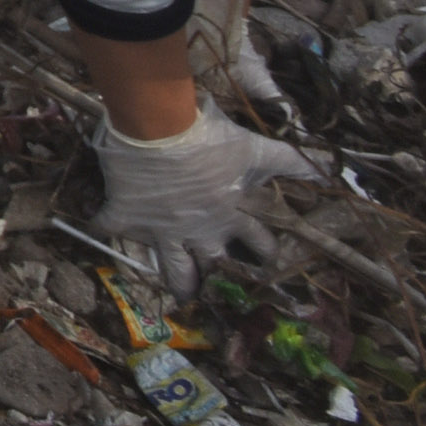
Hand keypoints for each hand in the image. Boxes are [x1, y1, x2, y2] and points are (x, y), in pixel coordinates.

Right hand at [94, 102, 321, 297]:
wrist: (157, 130)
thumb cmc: (207, 139)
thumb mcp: (254, 149)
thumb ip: (291, 161)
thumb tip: (331, 171)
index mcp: (229, 215)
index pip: (257, 242)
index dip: (266, 252)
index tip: (270, 261)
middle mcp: (198, 231)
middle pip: (211, 268)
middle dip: (217, 284)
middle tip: (217, 295)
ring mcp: (160, 229)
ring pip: (170, 268)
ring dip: (176, 282)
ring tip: (179, 295)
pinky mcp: (125, 217)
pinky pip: (109, 227)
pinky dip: (101, 226)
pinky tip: (94, 228)